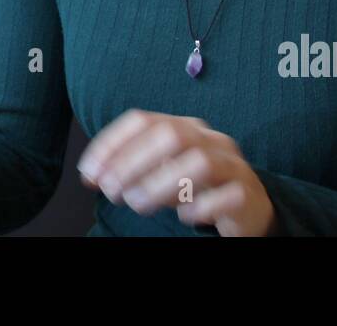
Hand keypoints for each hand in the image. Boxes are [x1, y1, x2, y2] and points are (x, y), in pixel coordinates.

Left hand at [77, 108, 278, 236]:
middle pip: (170, 135)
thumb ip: (131, 168)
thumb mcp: (161, 171)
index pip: (143, 121)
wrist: (248, 206)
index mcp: (185, 127)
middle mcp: (209, 139)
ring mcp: (232, 165)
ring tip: (139, 205)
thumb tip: (93, 174)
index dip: (111, 144)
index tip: (88, 172)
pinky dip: (200, 207)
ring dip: (161, 185)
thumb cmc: (196, 186)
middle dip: (133, 162)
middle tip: (112, 191)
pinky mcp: (247, 195)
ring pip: (200, 163)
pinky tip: (184, 216)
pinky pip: (226, 196)